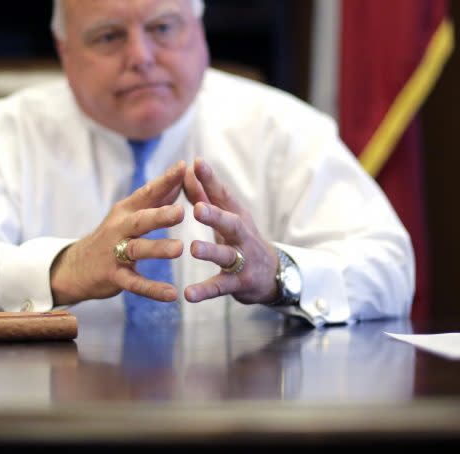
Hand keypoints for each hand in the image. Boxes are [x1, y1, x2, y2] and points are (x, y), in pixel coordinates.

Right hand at [50, 161, 186, 304]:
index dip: (164, 180)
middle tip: (181, 211)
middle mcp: (119, 229)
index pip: (146, 193)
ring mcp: (114, 253)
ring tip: (178, 249)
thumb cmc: (112, 236)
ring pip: (136, 249)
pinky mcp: (114, 277)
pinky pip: (135, 283)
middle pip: (140, 220)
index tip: (183, 167)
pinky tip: (171, 294)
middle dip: (160, 215)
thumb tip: (181, 174)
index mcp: (126, 211)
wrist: (76, 267)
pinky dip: (152, 289)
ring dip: (157, 249)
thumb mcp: (130, 214)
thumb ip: (157, 197)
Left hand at [182, 158, 278, 304]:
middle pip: (230, 222)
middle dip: (215, 215)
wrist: (272, 274)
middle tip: (198, 208)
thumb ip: (205, 196)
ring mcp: (242, 260)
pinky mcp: (239, 283)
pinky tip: (188, 294)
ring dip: (210, 252)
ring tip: (194, 249)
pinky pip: (220, 287)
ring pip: (226, 255)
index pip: (223, 195)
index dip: (211, 179)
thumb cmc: (241, 239)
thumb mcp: (226, 216)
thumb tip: (186, 171)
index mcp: (236, 216)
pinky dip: (204, 291)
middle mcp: (242, 235)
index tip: (197, 163)